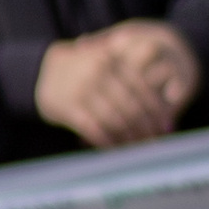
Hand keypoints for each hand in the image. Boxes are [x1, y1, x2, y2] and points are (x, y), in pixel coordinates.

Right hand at [35, 20, 201, 148]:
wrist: (41, 71)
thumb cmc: (82, 70)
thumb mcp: (106, 60)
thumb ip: (129, 73)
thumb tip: (167, 101)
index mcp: (112, 60)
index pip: (143, 88)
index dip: (157, 109)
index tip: (166, 126)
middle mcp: (99, 73)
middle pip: (131, 106)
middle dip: (146, 128)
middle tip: (155, 142)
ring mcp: (83, 90)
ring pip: (115, 120)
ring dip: (129, 138)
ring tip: (137, 148)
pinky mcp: (69, 108)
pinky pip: (94, 129)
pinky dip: (107, 141)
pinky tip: (115, 148)